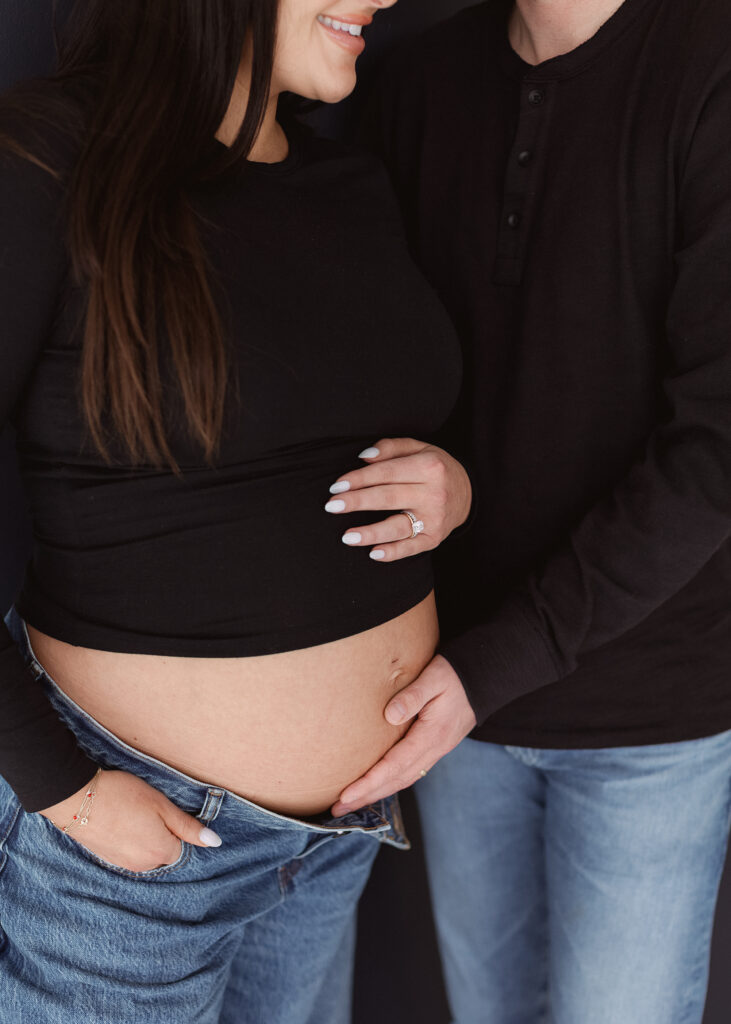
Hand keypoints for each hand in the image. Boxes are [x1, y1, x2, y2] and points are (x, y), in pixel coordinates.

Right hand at [38, 769, 220, 870]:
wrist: (77, 798)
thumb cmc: (123, 795)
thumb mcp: (162, 806)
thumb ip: (188, 827)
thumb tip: (215, 842)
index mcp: (160, 852)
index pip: (179, 846)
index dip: (172, 825)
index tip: (159, 809)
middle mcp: (142, 865)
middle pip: (162, 851)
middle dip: (159, 833)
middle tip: (144, 808)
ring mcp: (122, 864)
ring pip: (144, 852)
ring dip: (141, 836)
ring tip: (129, 813)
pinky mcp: (106, 858)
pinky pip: (126, 852)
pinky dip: (126, 838)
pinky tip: (117, 820)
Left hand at [325, 438, 471, 561]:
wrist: (468, 493)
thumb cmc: (435, 468)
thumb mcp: (419, 448)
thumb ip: (391, 448)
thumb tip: (363, 457)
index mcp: (428, 467)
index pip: (386, 473)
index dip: (359, 479)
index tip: (336, 486)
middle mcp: (433, 493)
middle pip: (388, 498)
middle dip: (357, 502)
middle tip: (332, 506)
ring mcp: (435, 518)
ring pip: (398, 527)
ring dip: (370, 533)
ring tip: (347, 536)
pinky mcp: (434, 538)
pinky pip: (411, 547)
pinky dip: (393, 552)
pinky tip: (374, 553)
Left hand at [331, 655, 476, 815]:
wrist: (484, 679)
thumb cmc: (456, 675)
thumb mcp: (435, 678)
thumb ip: (413, 695)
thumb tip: (389, 715)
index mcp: (431, 736)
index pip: (394, 766)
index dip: (369, 783)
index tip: (346, 795)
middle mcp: (434, 749)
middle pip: (396, 781)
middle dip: (367, 796)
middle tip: (338, 809)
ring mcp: (436, 750)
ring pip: (403, 779)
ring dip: (377, 793)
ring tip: (351, 802)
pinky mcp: (434, 746)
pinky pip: (410, 771)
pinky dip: (390, 782)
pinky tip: (377, 784)